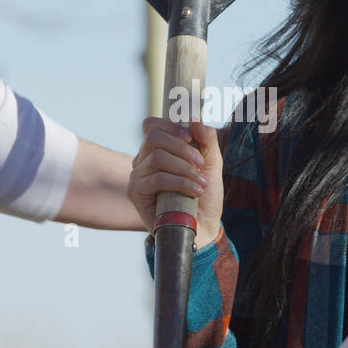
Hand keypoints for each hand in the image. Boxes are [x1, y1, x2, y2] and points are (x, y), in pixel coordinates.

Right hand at [127, 118, 222, 247]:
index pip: (152, 126)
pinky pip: (157, 179)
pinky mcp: (136, 193)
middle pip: (154, 137)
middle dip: (182, 149)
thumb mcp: (211, 163)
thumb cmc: (204, 196)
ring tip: (201, 183)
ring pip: (157, 157)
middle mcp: (143, 160)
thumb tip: (194, 120)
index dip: (171, 126)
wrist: (203, 226)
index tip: (190, 138)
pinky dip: (180, 182)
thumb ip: (206, 139)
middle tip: (201, 164)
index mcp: (158, 150)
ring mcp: (138, 176)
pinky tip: (194, 191)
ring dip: (184, 168)